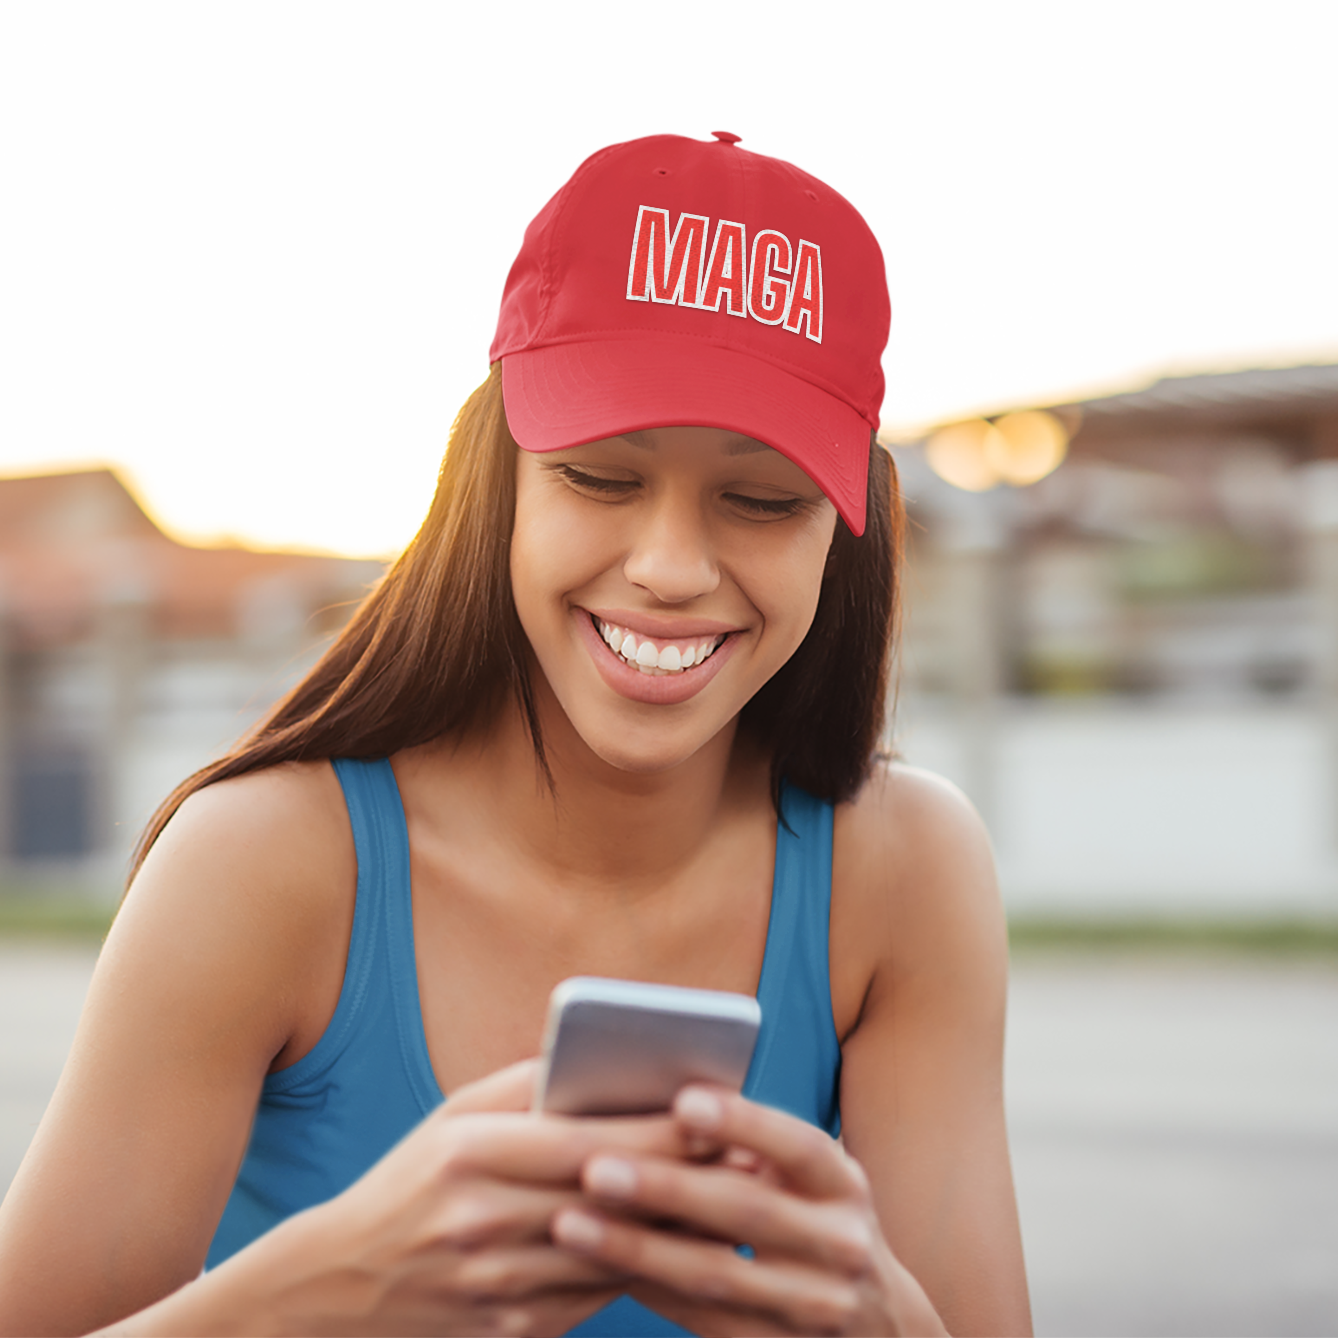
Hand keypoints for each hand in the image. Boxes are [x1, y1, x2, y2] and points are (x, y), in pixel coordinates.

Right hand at [204, 1061, 693, 1337]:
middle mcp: (487, 1222)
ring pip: (617, 1253)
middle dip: (688, 1175)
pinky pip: (597, 1295)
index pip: (591, 1139)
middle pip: (614, 1197)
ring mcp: (500, 1286)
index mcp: (473, 1154)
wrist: (343, 1288)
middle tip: (748, 1154)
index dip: (662, 1129)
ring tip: (733, 1199)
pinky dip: (642, 1267)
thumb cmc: (410, 1181)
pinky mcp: (514, 1330)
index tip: (717, 1111)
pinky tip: (679, 1245)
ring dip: (680, 1228)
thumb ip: (526, 1084)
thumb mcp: (453, 1116)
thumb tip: (606, 1058)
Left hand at [551, 1086, 948, 1337]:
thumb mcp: (808, 1180)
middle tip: (594, 1167)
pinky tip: (594, 1266)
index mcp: (843, 1185)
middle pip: (744, 1212)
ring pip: (712, 1275)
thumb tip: (659, 1098)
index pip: (798, 1145)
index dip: (743, 1122)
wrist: (876, 1328)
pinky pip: (699, 1319)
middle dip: (665, 1188)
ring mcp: (812, 1308)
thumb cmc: (812, 1220)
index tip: (683, 1101)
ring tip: (569, 1222)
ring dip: (634, 1249)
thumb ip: (753, 1146)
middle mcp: (839, 1246)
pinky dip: (645, 1288)